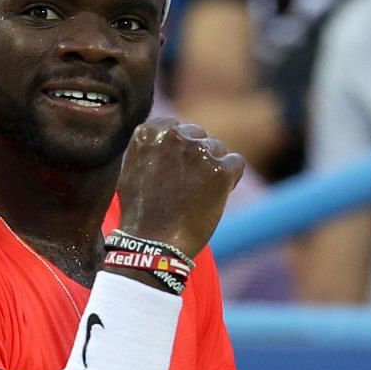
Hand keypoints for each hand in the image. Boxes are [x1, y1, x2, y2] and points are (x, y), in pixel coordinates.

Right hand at [115, 117, 244, 258]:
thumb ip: (152, 148)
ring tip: (198, 195)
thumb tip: (170, 134)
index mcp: (149, 132)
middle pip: (198, 136)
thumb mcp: (134, 169)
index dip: (179, 148)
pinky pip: (236, 163)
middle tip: (188, 186)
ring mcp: (199, 151)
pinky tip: (216, 195)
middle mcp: (174, 135)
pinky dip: (231, 178)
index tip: (176, 169)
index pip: (176, 126)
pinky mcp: (220, 169)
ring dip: (213, 167)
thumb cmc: (141, 213)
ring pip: (218, 149)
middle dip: (197, 156)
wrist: (153, 243)